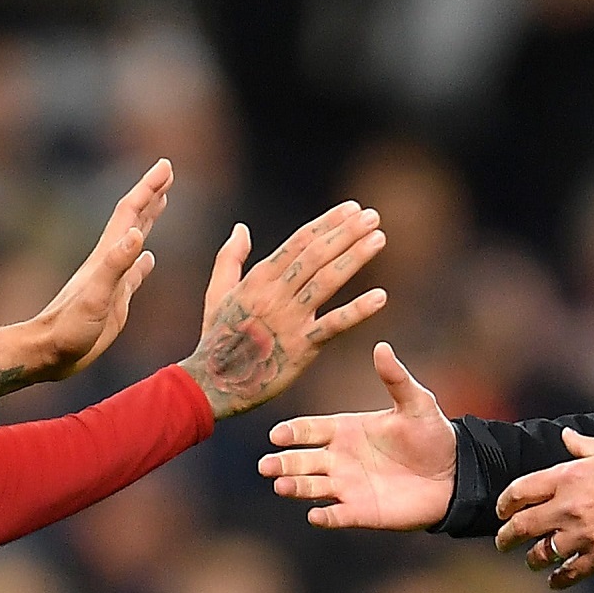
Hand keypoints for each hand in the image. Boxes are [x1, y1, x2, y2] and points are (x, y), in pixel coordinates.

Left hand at [0, 159, 171, 398]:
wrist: (49, 353)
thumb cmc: (69, 329)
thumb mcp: (95, 298)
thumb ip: (116, 266)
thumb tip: (136, 234)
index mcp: (107, 256)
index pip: (130, 213)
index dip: (148, 188)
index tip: (166, 166)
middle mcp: (109, 262)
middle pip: (132, 219)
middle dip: (151, 194)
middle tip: (167, 172)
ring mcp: (111, 279)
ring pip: (132, 240)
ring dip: (147, 219)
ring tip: (161, 202)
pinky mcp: (113, 299)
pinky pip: (133, 272)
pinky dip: (142, 260)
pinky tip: (149, 257)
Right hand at [180, 201, 387, 419]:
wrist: (213, 383)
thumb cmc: (216, 337)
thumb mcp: (217, 293)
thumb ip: (229, 258)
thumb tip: (241, 228)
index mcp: (258, 279)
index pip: (299, 242)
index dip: (327, 223)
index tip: (352, 209)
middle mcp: (275, 294)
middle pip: (316, 255)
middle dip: (346, 232)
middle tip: (372, 216)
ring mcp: (289, 320)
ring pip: (327, 282)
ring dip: (355, 258)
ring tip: (379, 238)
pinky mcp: (301, 348)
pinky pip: (333, 326)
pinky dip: (357, 311)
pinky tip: (380, 297)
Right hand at [258, 341, 455, 530]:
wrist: (454, 475)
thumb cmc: (432, 435)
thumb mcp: (416, 403)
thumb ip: (396, 379)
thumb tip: (382, 347)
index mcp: (346, 429)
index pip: (310, 429)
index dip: (293, 432)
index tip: (277, 435)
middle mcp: (340, 458)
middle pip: (302, 460)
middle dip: (283, 462)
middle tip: (266, 465)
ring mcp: (348, 486)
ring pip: (311, 487)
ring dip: (295, 487)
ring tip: (281, 486)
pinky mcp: (360, 512)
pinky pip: (337, 516)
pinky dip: (326, 517)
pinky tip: (316, 516)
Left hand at [494, 429, 593, 588]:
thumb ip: (582, 445)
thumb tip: (565, 435)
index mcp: (567, 477)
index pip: (520, 491)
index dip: (505, 504)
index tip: (502, 512)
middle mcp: (568, 506)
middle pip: (523, 526)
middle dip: (507, 537)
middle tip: (503, 543)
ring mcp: (583, 533)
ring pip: (543, 553)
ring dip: (534, 559)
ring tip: (532, 562)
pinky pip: (571, 573)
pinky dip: (560, 579)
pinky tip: (556, 581)